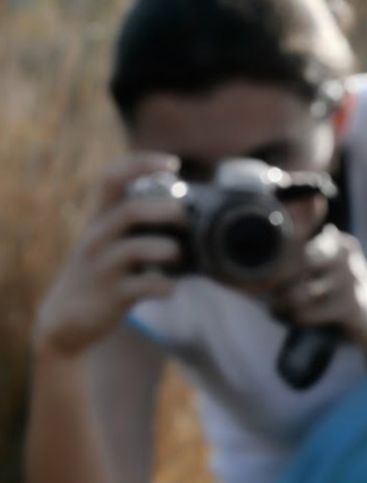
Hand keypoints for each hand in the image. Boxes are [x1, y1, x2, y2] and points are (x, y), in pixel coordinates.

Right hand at [34, 153, 185, 356]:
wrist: (66, 319)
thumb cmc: (98, 273)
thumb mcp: (105, 241)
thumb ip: (131, 222)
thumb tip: (182, 208)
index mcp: (97, 219)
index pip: (112, 178)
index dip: (142, 164)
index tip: (172, 164)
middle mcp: (96, 238)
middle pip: (131, 210)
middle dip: (166, 210)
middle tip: (183, 219)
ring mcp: (103, 268)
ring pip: (139, 248)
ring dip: (170, 250)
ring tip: (176, 256)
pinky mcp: (112, 297)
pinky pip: (148, 286)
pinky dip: (167, 287)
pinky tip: (169, 288)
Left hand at [269, 224, 366, 350]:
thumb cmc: (336, 297)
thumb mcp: (321, 274)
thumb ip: (295, 265)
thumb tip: (251, 273)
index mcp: (335, 240)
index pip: (296, 235)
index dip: (273, 253)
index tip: (259, 270)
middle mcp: (343, 253)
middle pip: (296, 260)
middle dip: (274, 279)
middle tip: (266, 292)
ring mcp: (349, 277)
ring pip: (299, 290)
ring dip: (282, 303)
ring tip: (277, 309)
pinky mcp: (351, 304)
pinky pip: (309, 312)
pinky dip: (295, 318)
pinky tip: (292, 319)